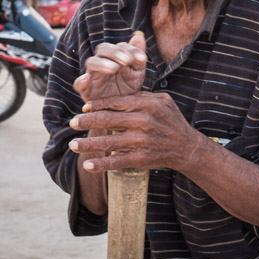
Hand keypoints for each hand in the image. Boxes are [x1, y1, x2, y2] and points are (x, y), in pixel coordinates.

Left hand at [69, 92, 202, 172]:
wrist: (186, 147)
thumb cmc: (171, 121)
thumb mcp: (163, 101)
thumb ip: (142, 96)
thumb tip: (119, 93)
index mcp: (148, 105)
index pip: (117, 102)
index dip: (98, 105)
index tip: (85, 107)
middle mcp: (144, 122)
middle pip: (109, 120)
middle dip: (88, 121)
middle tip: (72, 122)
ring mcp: (141, 141)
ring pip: (109, 142)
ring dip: (88, 144)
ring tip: (74, 145)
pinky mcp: (140, 158)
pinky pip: (117, 162)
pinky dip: (101, 165)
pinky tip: (87, 165)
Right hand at [74, 31, 147, 102]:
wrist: (121, 110)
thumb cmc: (128, 88)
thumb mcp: (137, 72)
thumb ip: (138, 54)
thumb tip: (139, 35)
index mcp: (114, 57)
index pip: (118, 46)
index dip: (130, 49)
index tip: (142, 59)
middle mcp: (102, 63)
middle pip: (102, 48)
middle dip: (115, 53)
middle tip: (127, 61)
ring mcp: (92, 75)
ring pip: (91, 62)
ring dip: (102, 63)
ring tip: (114, 68)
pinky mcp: (86, 90)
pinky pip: (79, 83)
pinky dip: (81, 81)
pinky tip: (87, 79)